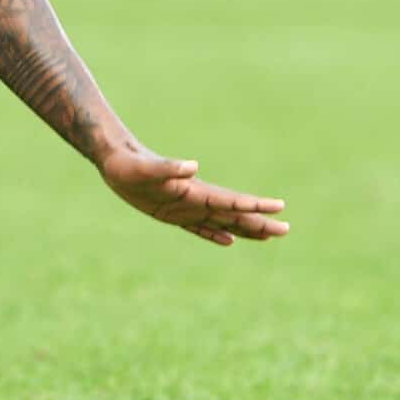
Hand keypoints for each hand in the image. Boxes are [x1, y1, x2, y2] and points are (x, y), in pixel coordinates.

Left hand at [96, 143, 288, 246]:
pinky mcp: (171, 214)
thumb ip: (168, 168)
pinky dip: (215, 235)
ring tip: (269, 235)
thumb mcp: (144, 169)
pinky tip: (229, 241)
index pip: (231, 201)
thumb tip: (192, 166)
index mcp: (193, 191)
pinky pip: (200, 228)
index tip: (279, 206)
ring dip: (245, 229)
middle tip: (286, 230)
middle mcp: (194, 199)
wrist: (113, 158)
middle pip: (233, 214)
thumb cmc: (127, 164)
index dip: (255, 205)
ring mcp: (185, 207)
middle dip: (259, 222)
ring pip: (222, 222)